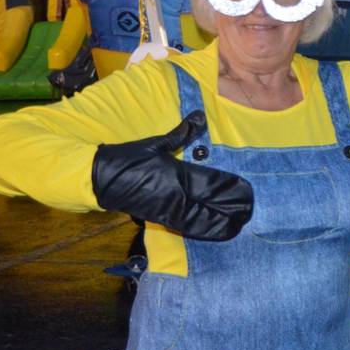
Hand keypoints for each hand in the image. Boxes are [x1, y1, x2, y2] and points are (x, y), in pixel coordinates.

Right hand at [91, 112, 252, 240]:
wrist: (99, 178)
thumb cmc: (128, 158)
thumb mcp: (156, 143)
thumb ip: (182, 133)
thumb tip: (200, 116)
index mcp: (177, 173)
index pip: (211, 183)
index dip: (230, 188)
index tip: (247, 191)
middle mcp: (176, 193)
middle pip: (211, 203)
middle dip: (231, 207)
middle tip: (250, 210)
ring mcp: (169, 208)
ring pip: (202, 219)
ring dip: (222, 222)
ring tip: (240, 223)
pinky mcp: (160, 218)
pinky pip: (187, 226)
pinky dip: (204, 229)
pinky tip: (217, 232)